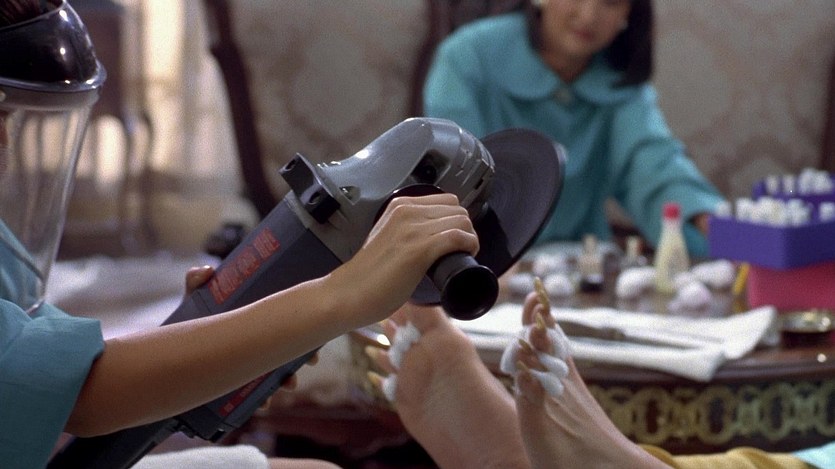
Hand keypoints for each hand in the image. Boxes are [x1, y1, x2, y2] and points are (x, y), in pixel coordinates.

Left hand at [182, 265, 318, 393]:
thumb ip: (196, 281)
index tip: (314, 341)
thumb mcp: (195, 296)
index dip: (303, 332)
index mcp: (254, 320)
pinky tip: (263, 404)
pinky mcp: (235, 381)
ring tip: (287, 385)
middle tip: (307, 364)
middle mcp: (257, 342)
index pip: (285, 325)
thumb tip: (206, 271)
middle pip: (286, 351)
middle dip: (301, 361)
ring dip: (285, 382)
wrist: (171, 343)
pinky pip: (255, 393)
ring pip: (274, 374)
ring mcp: (248, 363)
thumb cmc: (190, 317)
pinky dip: (262, 400)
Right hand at [326, 193, 478, 325]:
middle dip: (466, 228)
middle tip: (461, 250)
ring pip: (462, 221)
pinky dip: (469, 246)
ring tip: (463, 255)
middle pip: (458, 209)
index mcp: (400, 206)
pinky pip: (458, 237)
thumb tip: (431, 240)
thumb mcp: (388, 238)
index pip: (446, 200)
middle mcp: (407, 211)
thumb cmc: (368, 275)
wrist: (348, 293)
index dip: (457, 220)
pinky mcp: (419, 249)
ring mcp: (413, 229)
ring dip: (470, 238)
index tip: (455, 239)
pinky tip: (465, 256)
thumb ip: (406, 232)